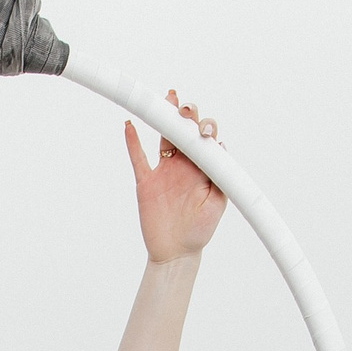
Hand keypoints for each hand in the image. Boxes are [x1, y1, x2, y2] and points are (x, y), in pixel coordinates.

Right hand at [124, 91, 227, 265]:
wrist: (177, 252)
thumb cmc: (200, 230)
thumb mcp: (218, 203)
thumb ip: (221, 177)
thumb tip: (220, 148)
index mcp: (202, 167)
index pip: (205, 139)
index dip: (206, 128)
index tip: (205, 133)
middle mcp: (184, 165)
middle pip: (184, 131)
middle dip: (187, 115)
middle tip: (186, 110)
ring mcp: (164, 171)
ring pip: (164, 137)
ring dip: (166, 117)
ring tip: (168, 98)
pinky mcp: (146, 182)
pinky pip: (138, 158)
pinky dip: (133, 142)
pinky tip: (130, 126)